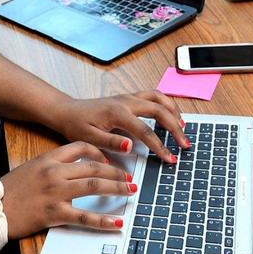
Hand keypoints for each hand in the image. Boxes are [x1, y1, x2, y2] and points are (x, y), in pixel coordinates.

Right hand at [1, 142, 137, 238]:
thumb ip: (53, 166)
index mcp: (49, 158)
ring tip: (131, 191)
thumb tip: (76, 171)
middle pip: (94, 167)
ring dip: (117, 188)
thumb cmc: (10, 190)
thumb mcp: (31, 168)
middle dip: (117, 173)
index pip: (81, 147)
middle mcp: (54, 172)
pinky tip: (117, 221)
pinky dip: (104, 220)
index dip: (100, 152)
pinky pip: (85, 216)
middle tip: (131, 178)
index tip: (110, 161)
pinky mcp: (54, 213)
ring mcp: (55, 192)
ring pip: (94, 186)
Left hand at [47, 91, 186, 162]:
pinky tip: (171, 114)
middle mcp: (126, 101)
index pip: (146, 131)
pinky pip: (153, 96)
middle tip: (185, 144)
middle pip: (159, 110)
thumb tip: (130, 146)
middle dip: (175, 128)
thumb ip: (110, 142)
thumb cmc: (76, 125)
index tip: (170, 158)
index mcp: (117, 113)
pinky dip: (166, 104)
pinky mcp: (128, 98)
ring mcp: (128, 97)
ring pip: (159, 98)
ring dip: (173, 111)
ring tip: (183, 127)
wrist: (67, 111)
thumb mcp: (88, 138)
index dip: (160, 146)